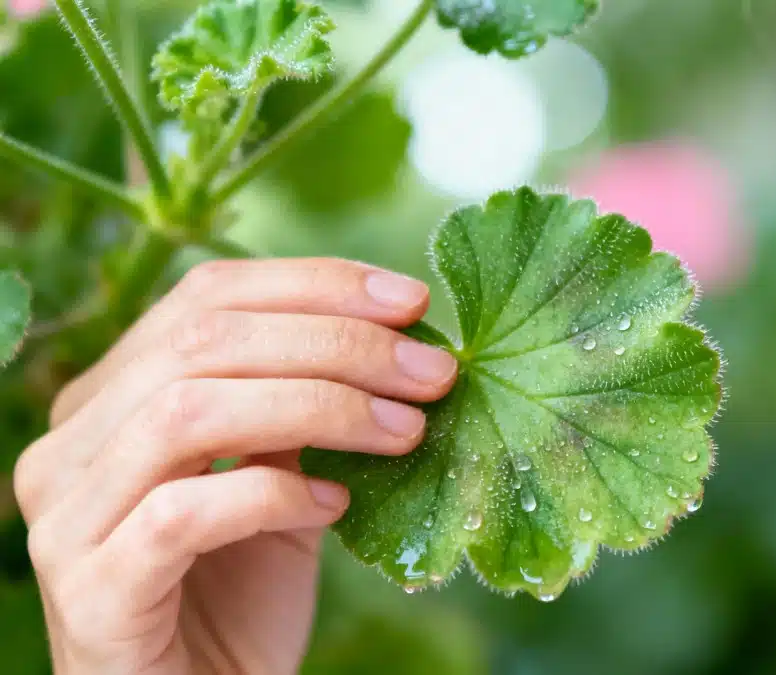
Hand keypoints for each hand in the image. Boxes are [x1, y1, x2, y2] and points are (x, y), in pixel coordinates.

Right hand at [14, 258, 458, 673]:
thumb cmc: (239, 591)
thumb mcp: (281, 480)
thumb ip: (305, 410)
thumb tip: (396, 337)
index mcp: (111, 396)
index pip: (206, 297)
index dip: (315, 285)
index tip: (412, 300)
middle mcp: (71, 442)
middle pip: (203, 341)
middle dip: (338, 344)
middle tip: (431, 369)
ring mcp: (69, 516)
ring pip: (188, 410)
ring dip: (320, 407)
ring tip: (405, 431)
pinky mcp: (90, 590)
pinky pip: (181, 514)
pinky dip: (272, 496)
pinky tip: (336, 505)